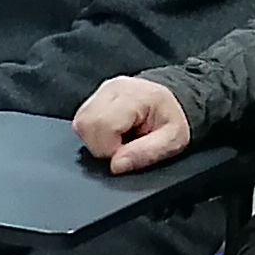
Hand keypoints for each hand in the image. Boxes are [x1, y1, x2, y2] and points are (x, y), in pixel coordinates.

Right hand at [73, 75, 191, 172]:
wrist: (174, 100)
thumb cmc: (173, 118)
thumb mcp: (172, 140)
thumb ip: (145, 153)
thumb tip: (116, 165)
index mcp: (135, 96)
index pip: (102, 124)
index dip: (110, 149)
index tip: (126, 153)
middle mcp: (113, 89)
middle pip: (85, 123)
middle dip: (100, 146)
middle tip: (122, 148)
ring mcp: (101, 91)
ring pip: (80, 122)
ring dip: (95, 140)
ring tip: (118, 140)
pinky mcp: (94, 98)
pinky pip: (82, 120)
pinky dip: (93, 133)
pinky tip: (111, 133)